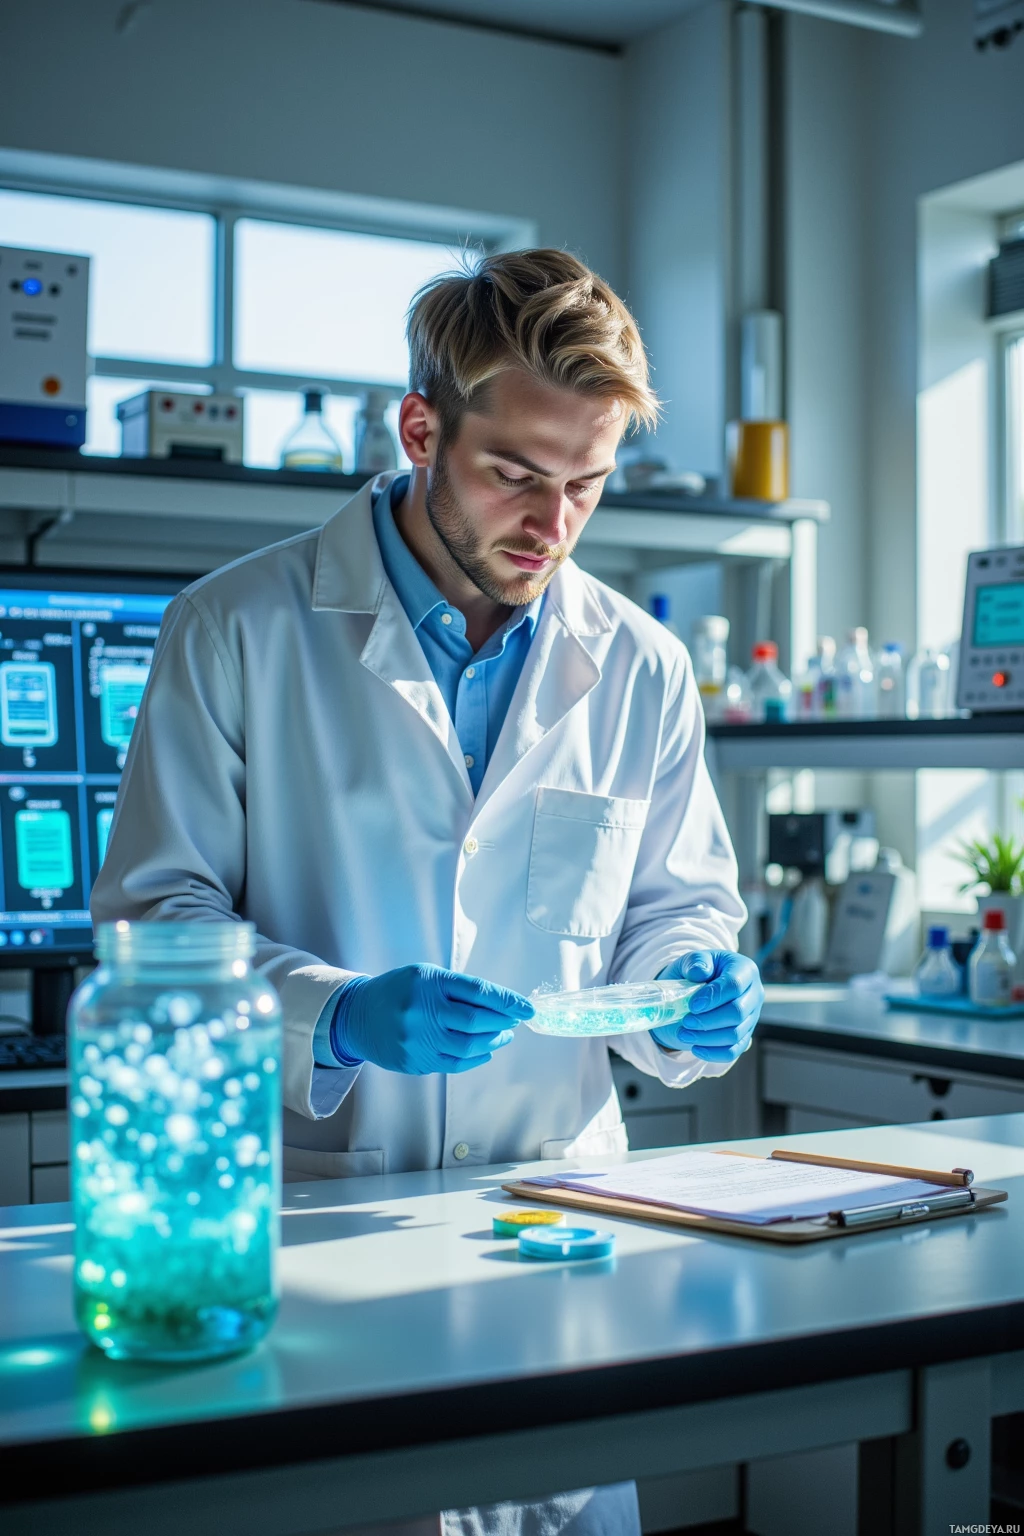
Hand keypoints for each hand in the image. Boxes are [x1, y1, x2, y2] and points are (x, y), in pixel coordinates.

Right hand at [333, 964, 533, 1075]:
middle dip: (503, 1022)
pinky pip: (454, 1064)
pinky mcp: (414, 1061)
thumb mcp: (425, 975)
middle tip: (515, 1021)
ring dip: (493, 1041)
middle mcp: (422, 1011)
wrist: (356, 1016)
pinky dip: (476, 1058)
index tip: (527, 1008)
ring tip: (503, 1035)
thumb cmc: (398, 990)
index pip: (478, 991)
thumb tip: (501, 1005)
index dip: (507, 1001)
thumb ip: (458, 988)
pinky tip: (486, 1051)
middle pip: (476, 1021)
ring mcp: (417, 1039)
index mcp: (428, 982)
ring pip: (468, 1046)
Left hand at [651, 951, 762, 1062]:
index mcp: (745, 970)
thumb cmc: (698, 971)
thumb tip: (699, 973)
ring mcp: (751, 1017)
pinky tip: (695, 1048)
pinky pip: (733, 1051)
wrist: (698, 988)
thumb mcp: (693, 959)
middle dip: (708, 1020)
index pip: (734, 985)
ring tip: (683, 1034)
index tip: (692, 1005)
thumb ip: (696, 961)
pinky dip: (714, 1053)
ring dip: (706, 1038)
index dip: (713, 997)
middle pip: (737, 1013)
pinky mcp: (745, 1035)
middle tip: (685, 1021)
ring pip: (735, 1034)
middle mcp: (754, 994)